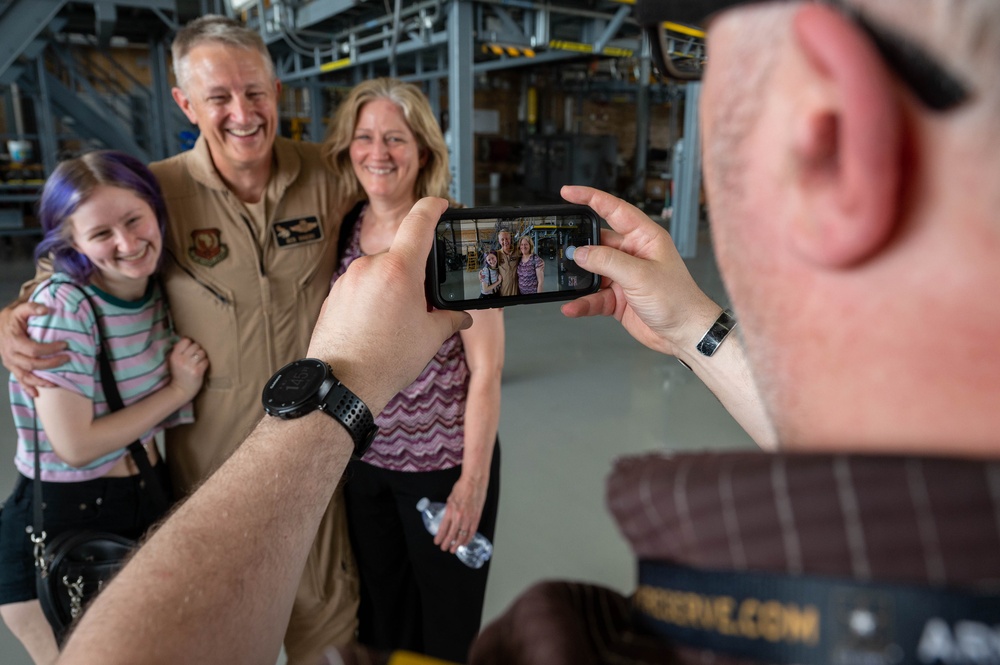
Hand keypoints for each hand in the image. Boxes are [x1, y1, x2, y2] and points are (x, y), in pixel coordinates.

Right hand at [0, 301, 69, 397]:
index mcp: (14, 341)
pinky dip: (27, 388)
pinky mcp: (12, 367)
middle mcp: (10, 354)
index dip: (50, 350)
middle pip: (32, 364)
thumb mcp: (20, 309)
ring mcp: (10, 363)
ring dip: (41, 381)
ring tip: (57, 382)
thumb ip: (32, 308)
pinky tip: (37, 394)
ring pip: (25, 376)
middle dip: (51, 364)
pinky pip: (19, 380)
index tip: (65, 345)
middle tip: (67, 359)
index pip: (34, 349)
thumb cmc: (12, 318)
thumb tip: (46, 309)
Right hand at [167, 337, 207, 399]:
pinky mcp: (197, 371)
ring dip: (203, 356)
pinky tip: (201, 367)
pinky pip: (206, 361)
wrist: (180, 390)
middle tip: (195, 357)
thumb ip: (178, 350)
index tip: (190, 349)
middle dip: (197, 350)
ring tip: (199, 362)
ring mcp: (190, 366)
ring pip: (202, 352)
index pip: (185, 340)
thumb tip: (188, 339)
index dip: (190, 343)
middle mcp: (181, 359)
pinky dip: (205, 363)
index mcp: (174, 356)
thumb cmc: (178, 374)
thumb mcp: (173, 361)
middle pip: (196, 345)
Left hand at [308, 197, 472, 414]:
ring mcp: (348, 279)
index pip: (420, 220)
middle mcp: (370, 266)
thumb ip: (450, 318)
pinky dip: (372, 299)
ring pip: (379, 272)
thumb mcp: (431, 336)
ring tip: (397, 322)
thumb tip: (461, 317)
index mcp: (399, 269)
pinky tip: (377, 326)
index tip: (440, 205)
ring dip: (392, 287)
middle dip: (414, 273)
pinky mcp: (334, 294)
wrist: (344, 383)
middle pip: (400, 254)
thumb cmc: (386, 360)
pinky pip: (360, 287)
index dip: (434, 207)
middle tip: (422, 302)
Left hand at [435, 474, 486, 552]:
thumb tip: (447, 519)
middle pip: (451, 534)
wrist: (474, 481)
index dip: (439, 537)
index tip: (437, 542)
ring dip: (457, 544)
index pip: (443, 528)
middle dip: (447, 543)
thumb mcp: (450, 499)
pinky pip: (472, 531)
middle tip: (444, 548)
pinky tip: (464, 542)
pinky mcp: (476, 517)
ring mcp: (468, 518)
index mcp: (450, 510)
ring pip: (462, 535)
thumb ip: (449, 510)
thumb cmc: (462, 488)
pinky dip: (468, 538)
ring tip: (453, 549)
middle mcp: (458, 516)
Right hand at [559, 185, 721, 357]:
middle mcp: (633, 254)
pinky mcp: (618, 298)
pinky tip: (572, 306)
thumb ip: (608, 261)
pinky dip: (582, 302)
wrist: (684, 333)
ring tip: (564, 279)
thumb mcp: (641, 275)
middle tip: (561, 247)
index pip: (614, 209)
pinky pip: (593, 296)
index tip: (567, 193)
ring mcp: (624, 276)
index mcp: (645, 237)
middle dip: (579, 247)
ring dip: (579, 278)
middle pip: (598, 242)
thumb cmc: (678, 299)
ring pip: (593, 271)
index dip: (590, 198)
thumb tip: (581, 252)